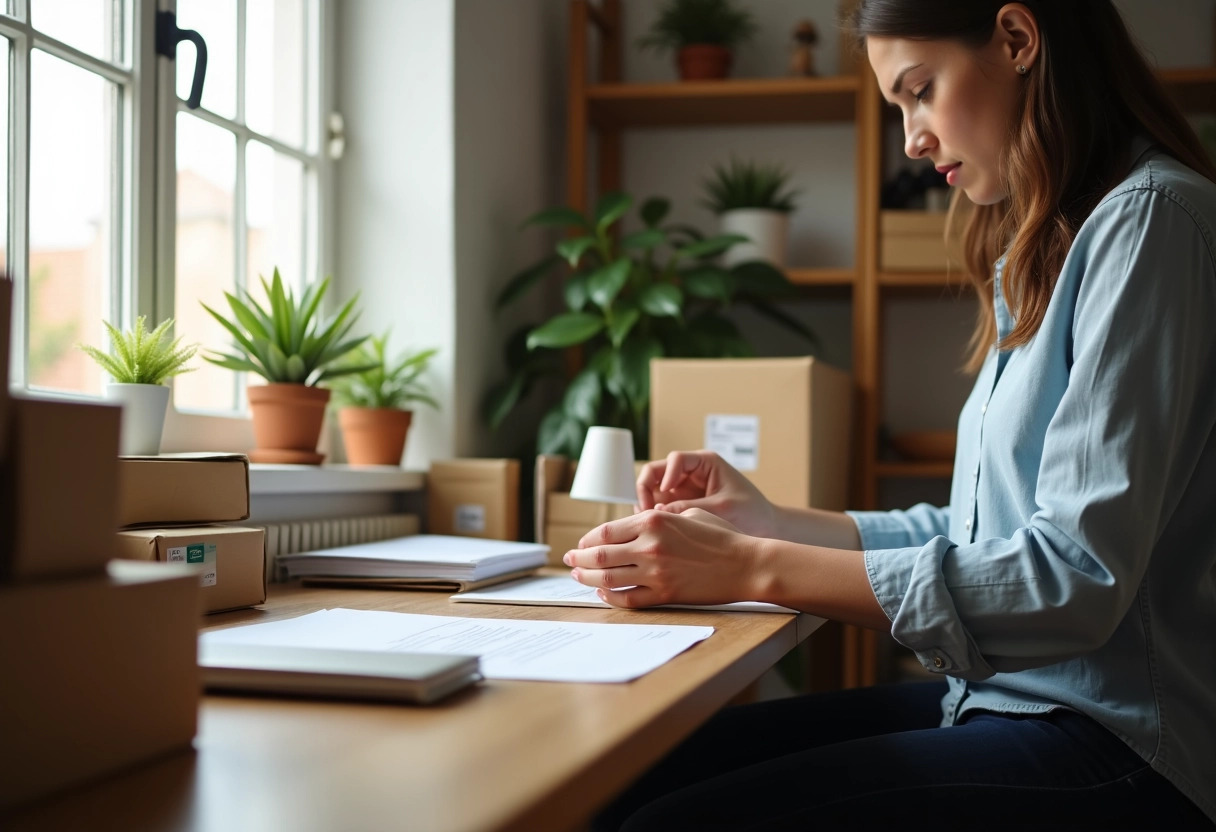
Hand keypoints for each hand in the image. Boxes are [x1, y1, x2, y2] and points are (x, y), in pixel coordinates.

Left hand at [564, 508, 759, 608]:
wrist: (746, 564)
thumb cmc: (721, 536)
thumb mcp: (688, 513)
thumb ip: (659, 518)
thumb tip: (633, 526)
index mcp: (654, 520)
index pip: (606, 531)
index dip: (587, 539)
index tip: (579, 544)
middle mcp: (650, 546)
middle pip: (599, 555)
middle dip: (578, 559)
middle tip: (568, 562)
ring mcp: (656, 572)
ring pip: (608, 578)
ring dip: (588, 578)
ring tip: (578, 577)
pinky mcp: (665, 594)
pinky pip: (628, 598)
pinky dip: (610, 596)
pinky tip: (603, 593)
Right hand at [636, 451, 778, 538]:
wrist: (767, 529)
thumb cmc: (752, 514)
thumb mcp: (722, 509)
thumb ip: (689, 508)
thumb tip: (656, 512)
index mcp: (706, 463)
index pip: (675, 459)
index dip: (666, 475)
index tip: (665, 494)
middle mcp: (692, 472)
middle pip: (657, 472)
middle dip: (647, 490)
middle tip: (646, 512)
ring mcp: (685, 489)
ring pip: (654, 490)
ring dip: (648, 504)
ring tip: (649, 524)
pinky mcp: (682, 505)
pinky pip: (660, 505)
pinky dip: (654, 515)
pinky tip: (656, 529)